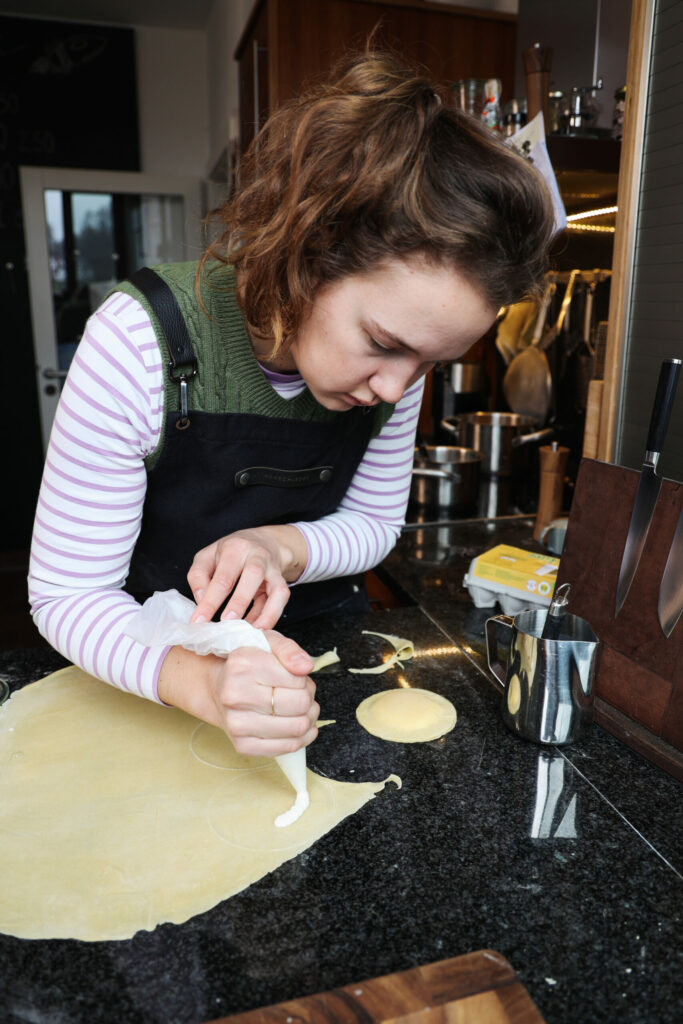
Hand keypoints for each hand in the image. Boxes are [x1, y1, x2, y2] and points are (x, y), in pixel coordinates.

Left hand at [187, 525, 307, 628]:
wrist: (262, 542)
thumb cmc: (231, 552)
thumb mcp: (207, 556)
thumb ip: (198, 576)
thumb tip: (201, 600)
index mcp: (235, 548)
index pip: (222, 577)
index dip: (210, 601)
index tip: (198, 621)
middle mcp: (257, 556)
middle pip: (253, 575)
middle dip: (240, 601)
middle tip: (226, 622)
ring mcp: (273, 569)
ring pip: (276, 589)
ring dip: (265, 613)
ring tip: (248, 631)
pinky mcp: (281, 582)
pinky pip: (281, 600)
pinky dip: (271, 616)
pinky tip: (257, 628)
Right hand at [208, 631, 317, 756]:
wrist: (217, 689)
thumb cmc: (247, 666)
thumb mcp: (267, 643)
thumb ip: (289, 650)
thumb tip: (305, 667)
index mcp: (242, 665)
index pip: (298, 680)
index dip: (305, 680)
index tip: (296, 678)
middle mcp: (235, 695)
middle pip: (300, 704)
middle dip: (309, 698)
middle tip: (302, 694)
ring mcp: (237, 724)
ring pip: (297, 728)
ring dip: (308, 718)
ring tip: (300, 709)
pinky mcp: (243, 746)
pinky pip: (287, 747)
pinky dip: (301, 738)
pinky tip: (295, 725)